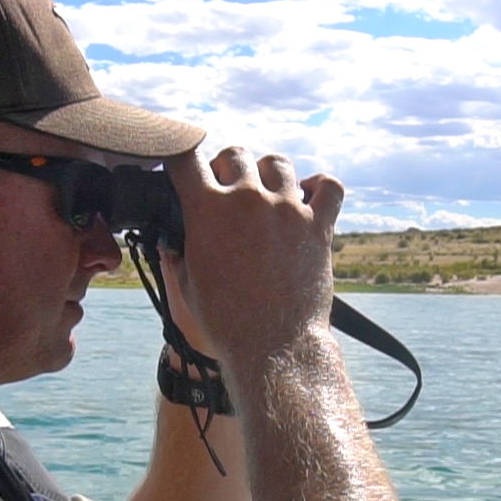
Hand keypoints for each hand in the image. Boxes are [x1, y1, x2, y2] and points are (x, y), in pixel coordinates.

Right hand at [166, 147, 342, 372]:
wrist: (271, 346)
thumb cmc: (225, 321)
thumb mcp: (187, 283)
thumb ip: (179, 251)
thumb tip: (172, 236)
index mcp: (207, 211)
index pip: (186, 159)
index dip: (182, 159)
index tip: (185, 170)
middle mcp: (247, 200)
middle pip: (235, 154)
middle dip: (227, 167)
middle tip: (228, 190)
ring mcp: (287, 209)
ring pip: (278, 163)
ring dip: (269, 174)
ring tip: (267, 194)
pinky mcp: (319, 225)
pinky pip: (329, 185)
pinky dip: (320, 185)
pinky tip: (309, 196)